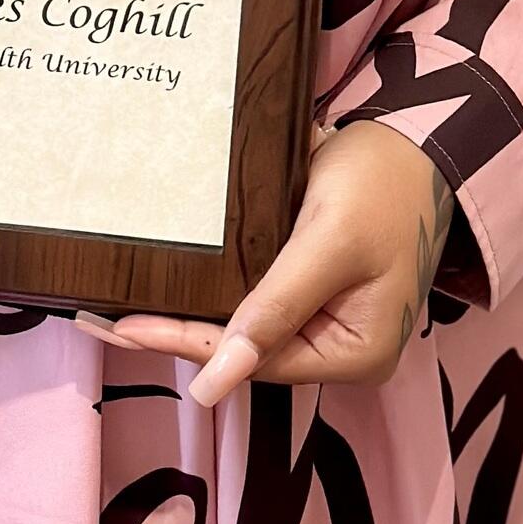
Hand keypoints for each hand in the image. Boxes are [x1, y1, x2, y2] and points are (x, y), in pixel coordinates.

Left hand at [74, 121, 455, 404]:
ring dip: (189, 317)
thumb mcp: (327, 243)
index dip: (188, 342)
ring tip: (120, 313)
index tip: (126, 328)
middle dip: (180, 335)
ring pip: (247, 327)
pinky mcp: (316, 289)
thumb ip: (275, 308)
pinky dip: (214, 295)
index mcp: (357, 353)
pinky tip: (168, 290)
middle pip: (247, 349)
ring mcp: (330, 319)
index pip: (255, 358)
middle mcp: (342, 348)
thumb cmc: (381, 185)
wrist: (418, 140)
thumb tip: (216, 383)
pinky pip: (258, 301)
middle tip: (104, 322)